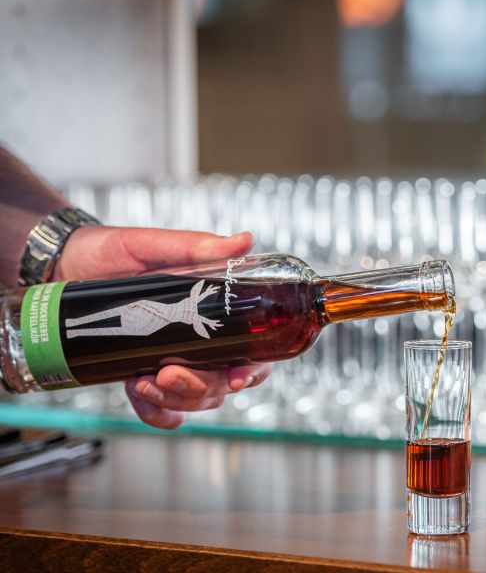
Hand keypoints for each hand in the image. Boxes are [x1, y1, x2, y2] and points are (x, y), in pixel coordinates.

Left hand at [55, 226, 271, 428]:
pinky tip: (140, 395)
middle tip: (168, 373)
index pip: (252, 350)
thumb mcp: (150, 245)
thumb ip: (195, 247)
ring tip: (143, 381)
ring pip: (196, 400)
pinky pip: (163, 412)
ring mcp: (173, 362)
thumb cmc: (108, 251)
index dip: (252, 369)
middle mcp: (199, 342)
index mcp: (211, 312)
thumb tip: (243, 242)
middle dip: (199, 387)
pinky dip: (157, 414)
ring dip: (176, 399)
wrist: (60, 266)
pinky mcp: (143, 375)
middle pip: (222, 383)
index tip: (235, 377)